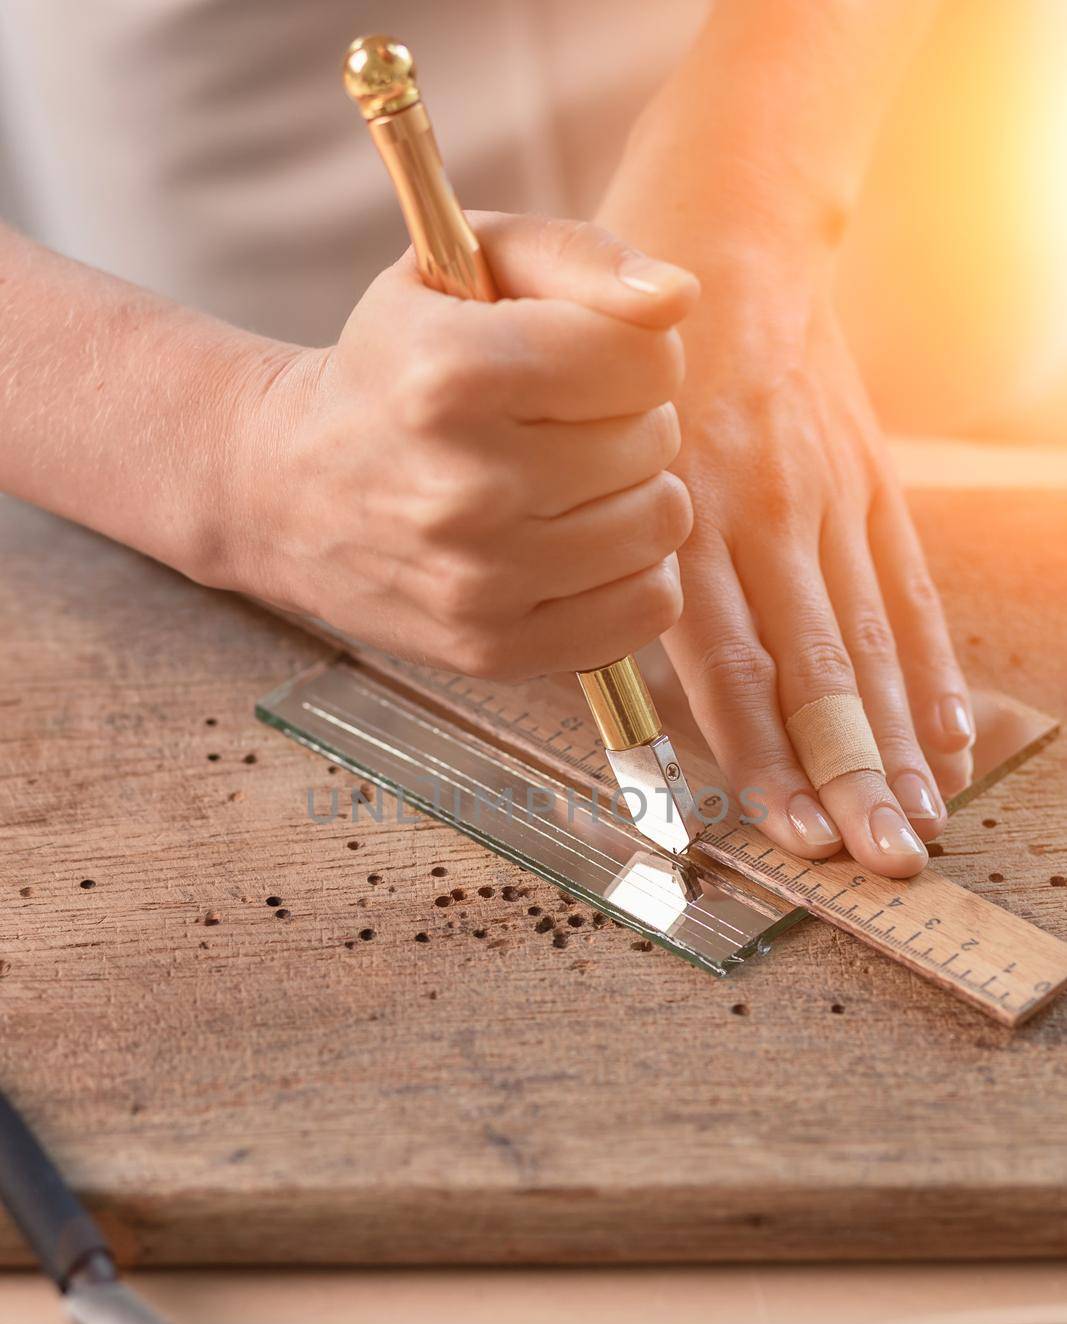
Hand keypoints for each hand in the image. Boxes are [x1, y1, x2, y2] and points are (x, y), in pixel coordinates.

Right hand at [221, 213, 698, 680]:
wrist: (288, 490)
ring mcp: (477, 582)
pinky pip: (645, 610)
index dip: (632, 351)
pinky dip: (628, 574)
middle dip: (625, 421)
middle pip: (655, 442)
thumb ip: (579, 256)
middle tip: (560, 426)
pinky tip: (573, 546)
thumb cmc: (397, 366)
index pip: (647, 359)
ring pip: (660, 525)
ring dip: (632, 497)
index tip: (583, 360)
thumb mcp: (463, 269)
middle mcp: (463, 487)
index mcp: (453, 374)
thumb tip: (678, 297)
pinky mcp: (493, 650)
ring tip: (568, 485)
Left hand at [660, 265, 973, 878]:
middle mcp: (768, 511)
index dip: (767, 754)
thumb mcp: (593, 440)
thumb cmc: (632, 357)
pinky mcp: (871, 476)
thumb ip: (623, 555)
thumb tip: (630, 676)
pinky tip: (951, 734)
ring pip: (868, 637)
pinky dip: (929, 664)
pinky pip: (906, 583)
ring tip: (922, 819)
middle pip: (816, 666)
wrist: (728, 225)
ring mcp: (830, 494)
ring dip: (898, 738)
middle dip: (852, 772)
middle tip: (882, 857)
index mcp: (691, 513)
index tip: (794, 834)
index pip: (736, 662)